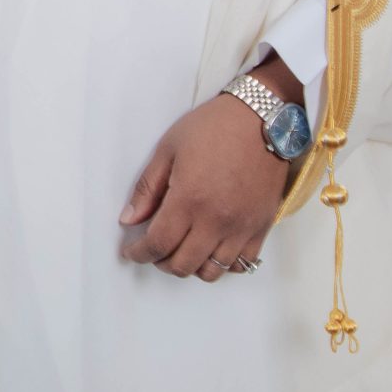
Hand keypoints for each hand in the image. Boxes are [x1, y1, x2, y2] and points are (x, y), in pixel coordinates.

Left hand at [119, 68, 296, 279]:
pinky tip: (211, 248)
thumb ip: (147, 189)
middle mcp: (217, 220)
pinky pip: (242, 263)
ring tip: (182, 248)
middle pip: (183, 265)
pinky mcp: (262, 227)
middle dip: (161, 262)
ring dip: (191, 266)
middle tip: (153, 249)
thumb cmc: (212, 128)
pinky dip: (223, 264)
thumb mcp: (168, 150)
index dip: (139, 254)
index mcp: (189, 199)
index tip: (132, 252)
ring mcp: (242, 227)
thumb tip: (129, 220)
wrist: (262, 119)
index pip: (158, 244)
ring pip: (212, 271)